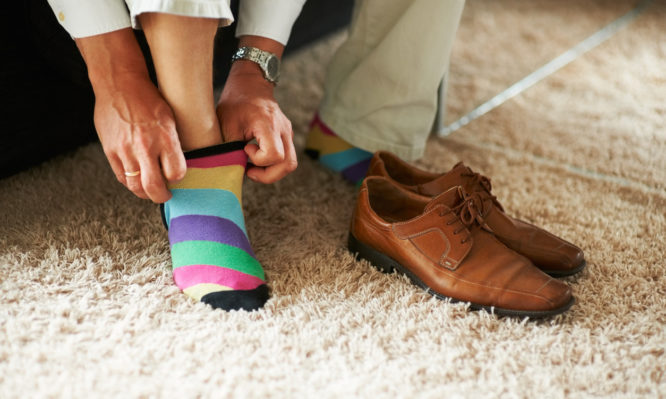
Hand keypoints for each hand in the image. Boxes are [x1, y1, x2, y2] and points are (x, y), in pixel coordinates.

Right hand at [93, 72, 185, 201]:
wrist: (118, 84)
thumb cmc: (148, 99)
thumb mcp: (170, 118)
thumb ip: (172, 143)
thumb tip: (176, 166)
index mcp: (165, 136)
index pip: (176, 172)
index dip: (178, 179)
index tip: (177, 177)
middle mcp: (144, 145)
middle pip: (154, 187)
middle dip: (161, 196)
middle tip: (165, 195)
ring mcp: (125, 150)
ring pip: (135, 186)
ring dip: (144, 192)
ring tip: (150, 189)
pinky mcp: (110, 151)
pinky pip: (121, 177)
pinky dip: (130, 183)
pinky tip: (137, 179)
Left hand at [216, 60, 296, 183]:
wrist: (251, 83)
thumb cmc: (235, 102)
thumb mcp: (226, 124)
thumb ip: (230, 148)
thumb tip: (231, 170)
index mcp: (268, 124)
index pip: (275, 155)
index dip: (259, 160)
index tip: (245, 149)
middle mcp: (283, 129)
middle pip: (288, 164)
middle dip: (268, 175)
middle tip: (250, 170)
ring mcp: (288, 133)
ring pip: (290, 163)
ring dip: (272, 171)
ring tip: (253, 166)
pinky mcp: (287, 135)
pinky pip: (287, 156)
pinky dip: (273, 164)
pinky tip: (257, 158)